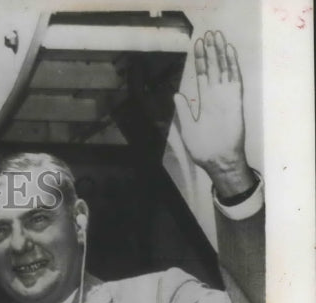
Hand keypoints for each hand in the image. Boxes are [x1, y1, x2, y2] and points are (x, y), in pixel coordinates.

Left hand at [173, 30, 252, 197]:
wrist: (218, 160)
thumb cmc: (203, 149)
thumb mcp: (188, 128)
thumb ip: (184, 111)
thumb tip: (176, 95)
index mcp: (205, 102)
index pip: (201, 75)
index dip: (199, 60)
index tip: (196, 45)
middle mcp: (216, 96)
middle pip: (213, 68)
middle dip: (211, 51)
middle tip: (209, 34)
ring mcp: (226, 97)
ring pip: (224, 69)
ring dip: (221, 53)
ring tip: (218, 36)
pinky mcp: (234, 101)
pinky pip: (234, 80)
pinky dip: (232, 66)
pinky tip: (229, 53)